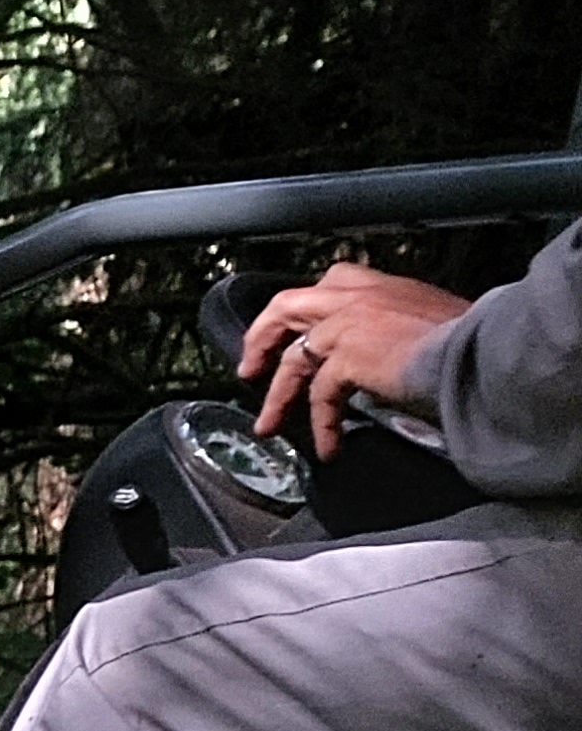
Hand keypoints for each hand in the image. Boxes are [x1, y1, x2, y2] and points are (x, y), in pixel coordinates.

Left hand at [240, 260, 472, 454]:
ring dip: (278, 397)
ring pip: (294, 359)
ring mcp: (346, 323)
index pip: (329, 284)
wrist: (481, 352)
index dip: (301, 310)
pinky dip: (321, 423)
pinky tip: (328, 446)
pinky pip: (320, 395)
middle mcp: (357, 295)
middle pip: (287, 307)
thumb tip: (387, 357)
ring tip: (269, 425)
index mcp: (380, 286)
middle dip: (261, 338)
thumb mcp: (431, 321)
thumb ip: (398, 329)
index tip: (290, 332)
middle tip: (249, 368)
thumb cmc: (471, 341)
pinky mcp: (346, 355)